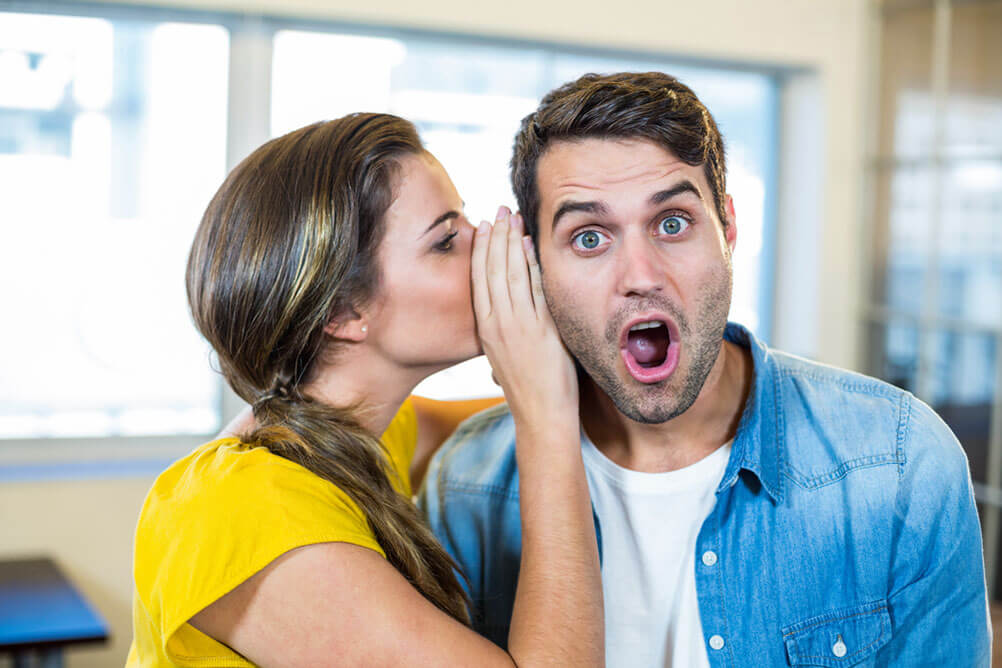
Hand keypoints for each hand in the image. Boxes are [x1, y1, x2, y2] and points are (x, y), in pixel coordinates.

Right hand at [472, 207, 577, 440]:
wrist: (540, 415)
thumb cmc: (526, 386)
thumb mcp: (504, 353)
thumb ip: (503, 327)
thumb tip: (505, 305)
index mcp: (486, 328)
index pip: (479, 278)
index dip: (481, 249)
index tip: (485, 225)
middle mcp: (498, 324)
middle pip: (493, 270)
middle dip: (496, 236)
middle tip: (500, 210)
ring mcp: (519, 327)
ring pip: (511, 275)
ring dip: (511, 243)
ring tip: (514, 218)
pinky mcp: (541, 331)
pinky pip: (535, 290)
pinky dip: (531, 265)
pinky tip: (529, 245)